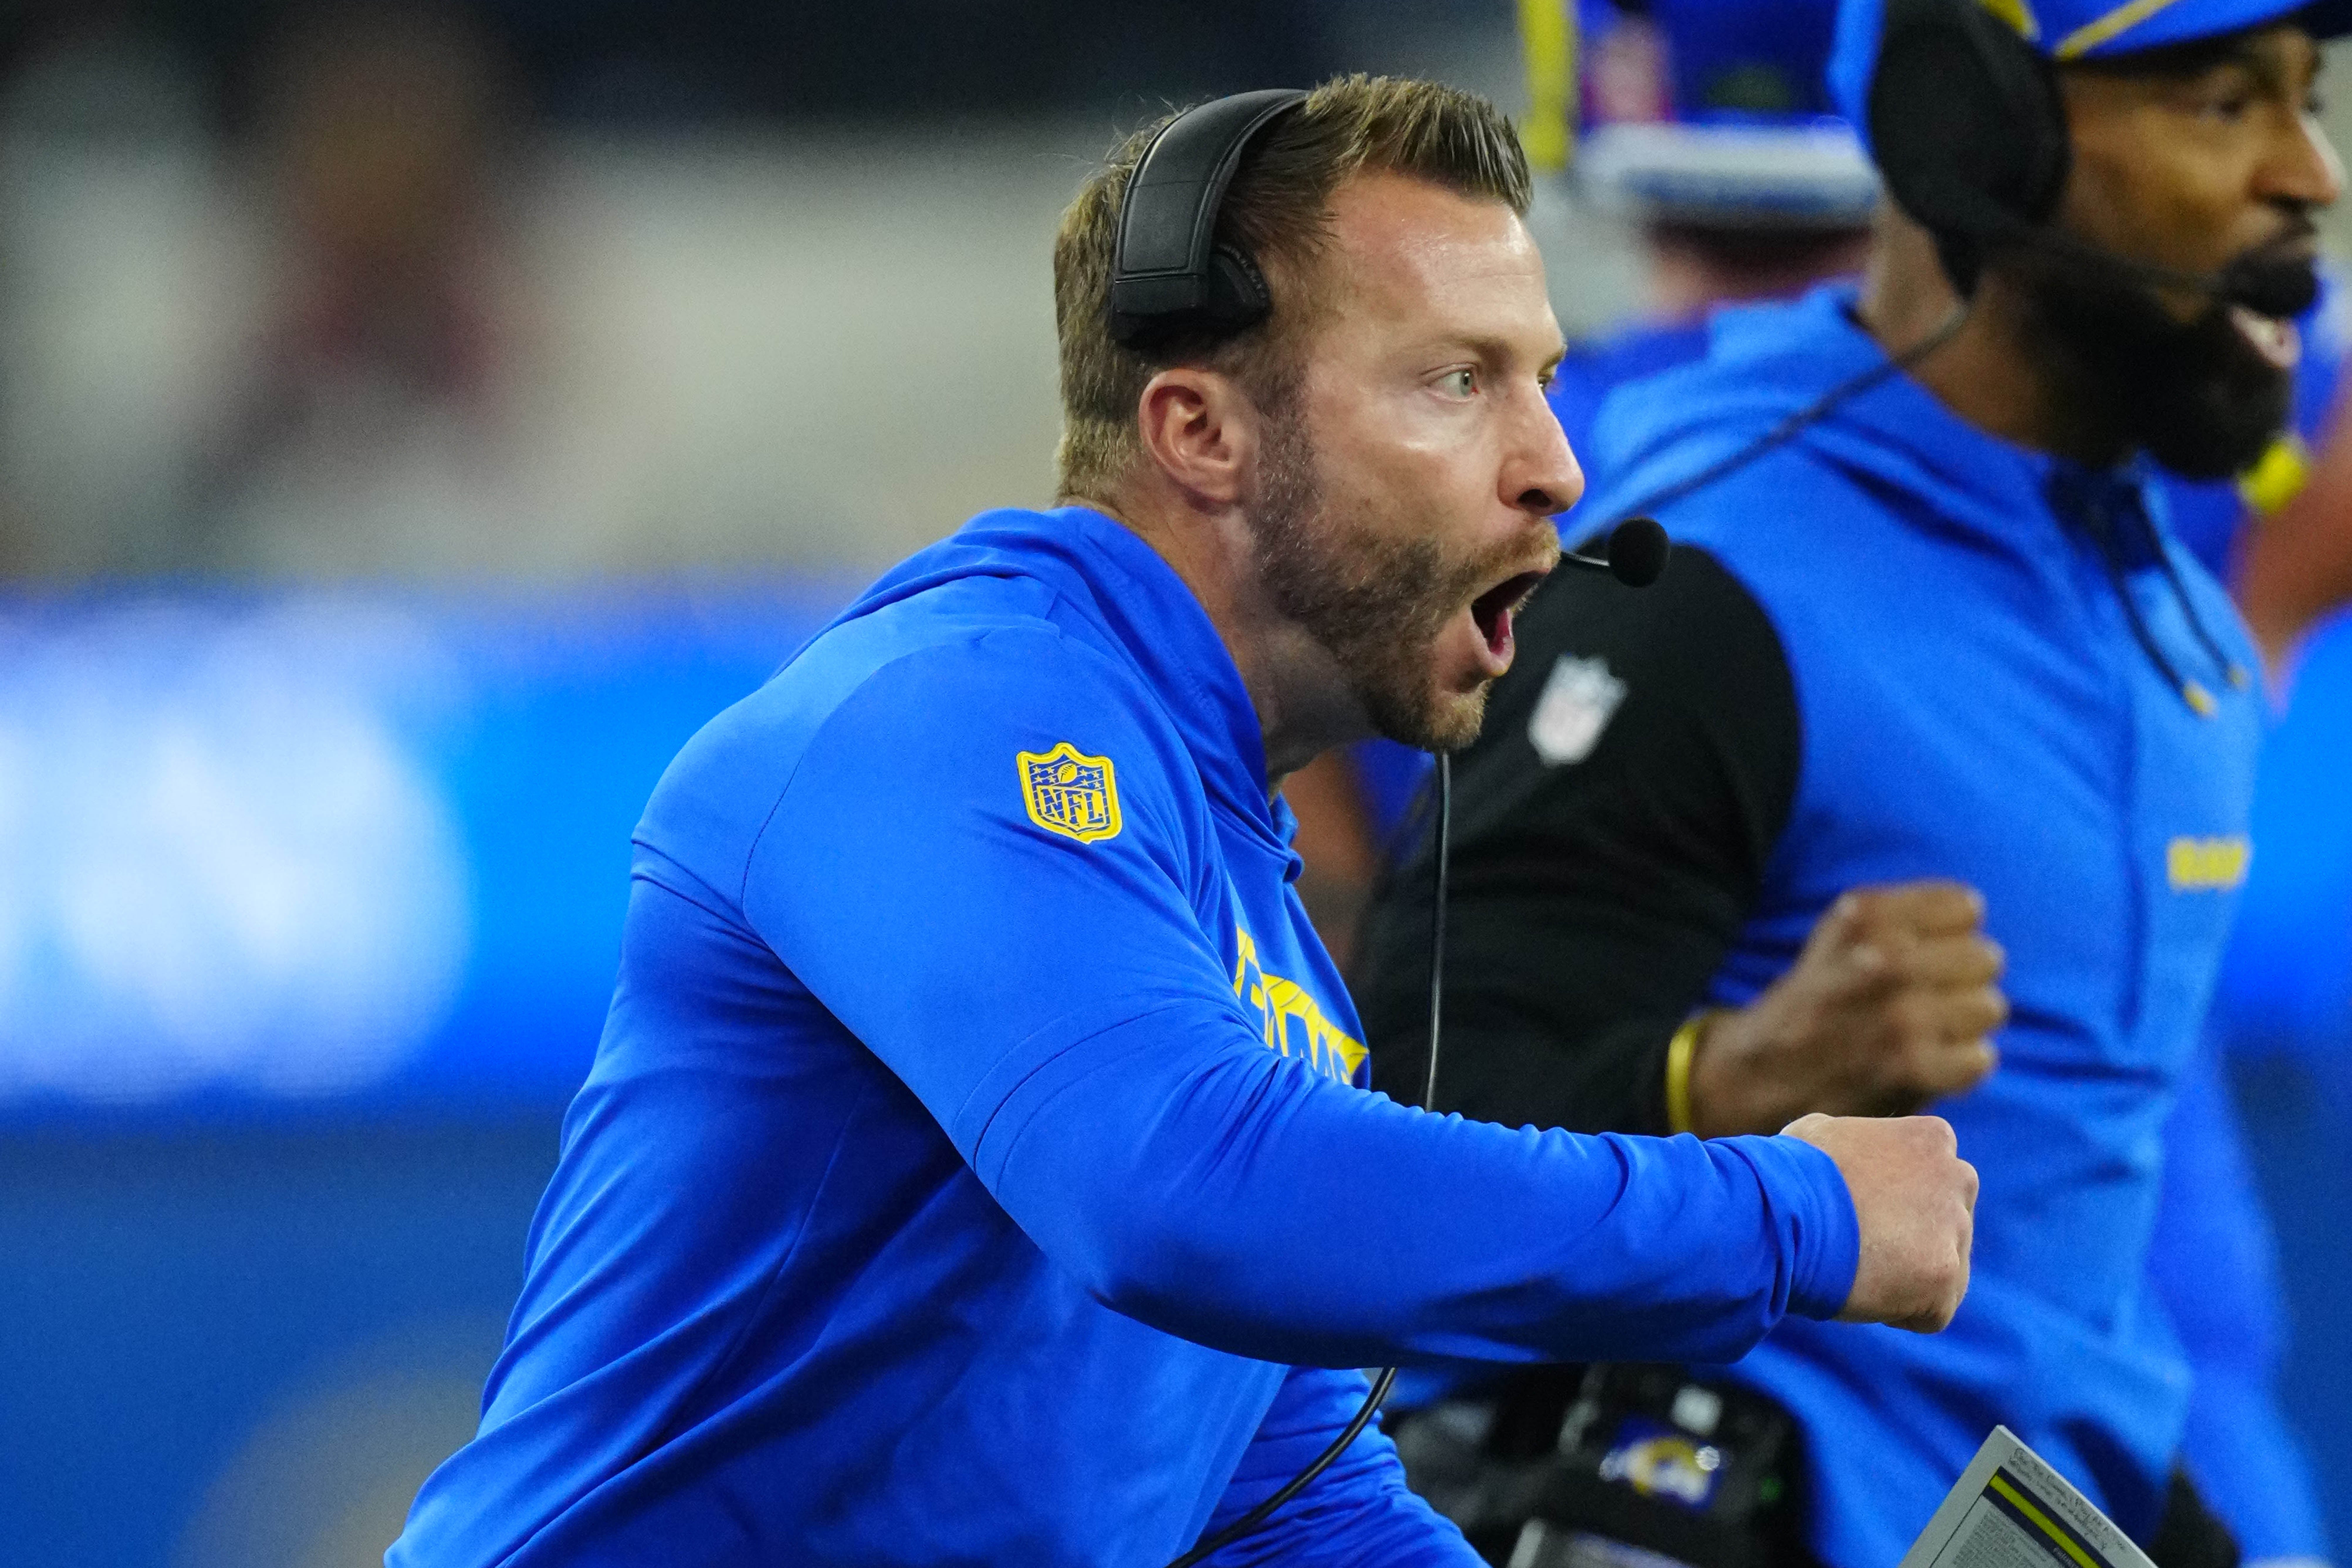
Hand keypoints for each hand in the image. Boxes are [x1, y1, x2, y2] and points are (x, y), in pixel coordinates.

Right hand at [1687, 881, 2005, 1136]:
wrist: (1760, 1074)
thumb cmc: (1816, 1000)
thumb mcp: (1840, 934)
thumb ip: (1902, 913)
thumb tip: (1973, 908)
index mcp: (1866, 915)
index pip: (1966, 908)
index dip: (1950, 934)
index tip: (1923, 954)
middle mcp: (1885, 958)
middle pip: (1986, 958)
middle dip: (1963, 979)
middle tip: (1925, 999)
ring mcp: (1901, 1015)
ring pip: (1989, 1007)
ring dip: (1963, 1024)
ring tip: (1923, 1032)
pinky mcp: (1912, 1068)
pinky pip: (1980, 1057)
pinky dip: (1958, 1066)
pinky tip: (1924, 1064)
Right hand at [1782, 1112, 1974, 1331]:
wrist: (1782, 1213)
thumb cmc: (1791, 1172)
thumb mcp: (1825, 1135)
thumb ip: (1859, 1144)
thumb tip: (1851, 1156)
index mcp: (1931, 1139)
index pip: (1930, 1180)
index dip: (1891, 1204)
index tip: (1856, 1214)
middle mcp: (1957, 1178)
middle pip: (1945, 1224)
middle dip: (1911, 1240)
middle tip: (1860, 1246)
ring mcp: (1956, 1228)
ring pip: (1943, 1271)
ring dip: (1904, 1279)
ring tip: (1855, 1268)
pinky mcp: (1945, 1276)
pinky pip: (1933, 1311)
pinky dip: (1899, 1313)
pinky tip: (1861, 1291)